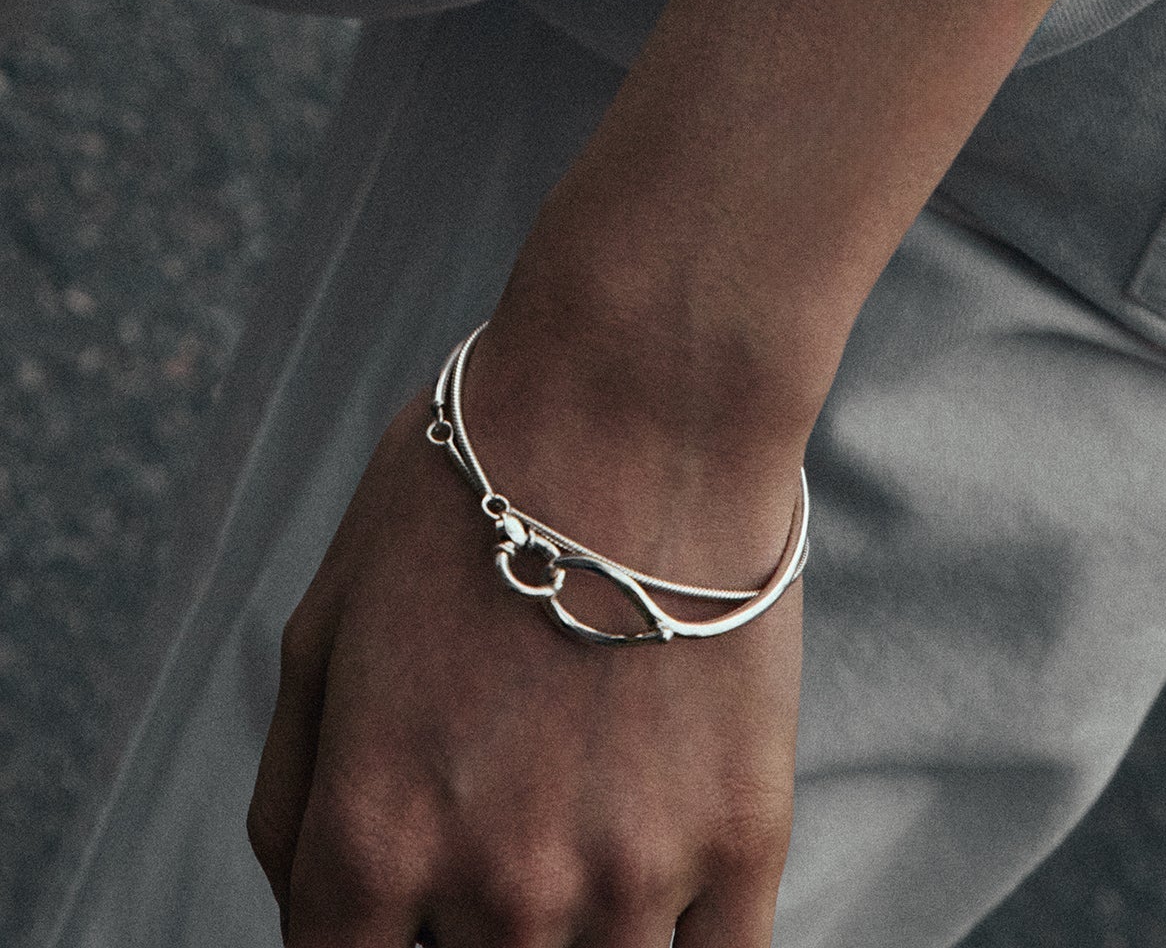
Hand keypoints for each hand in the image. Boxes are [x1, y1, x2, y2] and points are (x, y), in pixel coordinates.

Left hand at [246, 320, 803, 945]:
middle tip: (507, 808)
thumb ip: (294, 804)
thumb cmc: (467, 497)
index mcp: (370, 847)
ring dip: (577, 933)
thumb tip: (315, 915)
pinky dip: (679, 941)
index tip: (409, 897)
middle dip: (472, 922)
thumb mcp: (319, 632)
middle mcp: (495, 895)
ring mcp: (626, 882)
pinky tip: (661, 863)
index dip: (370, 944)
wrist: (633, 402)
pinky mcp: (741, 843)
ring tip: (583, 819)